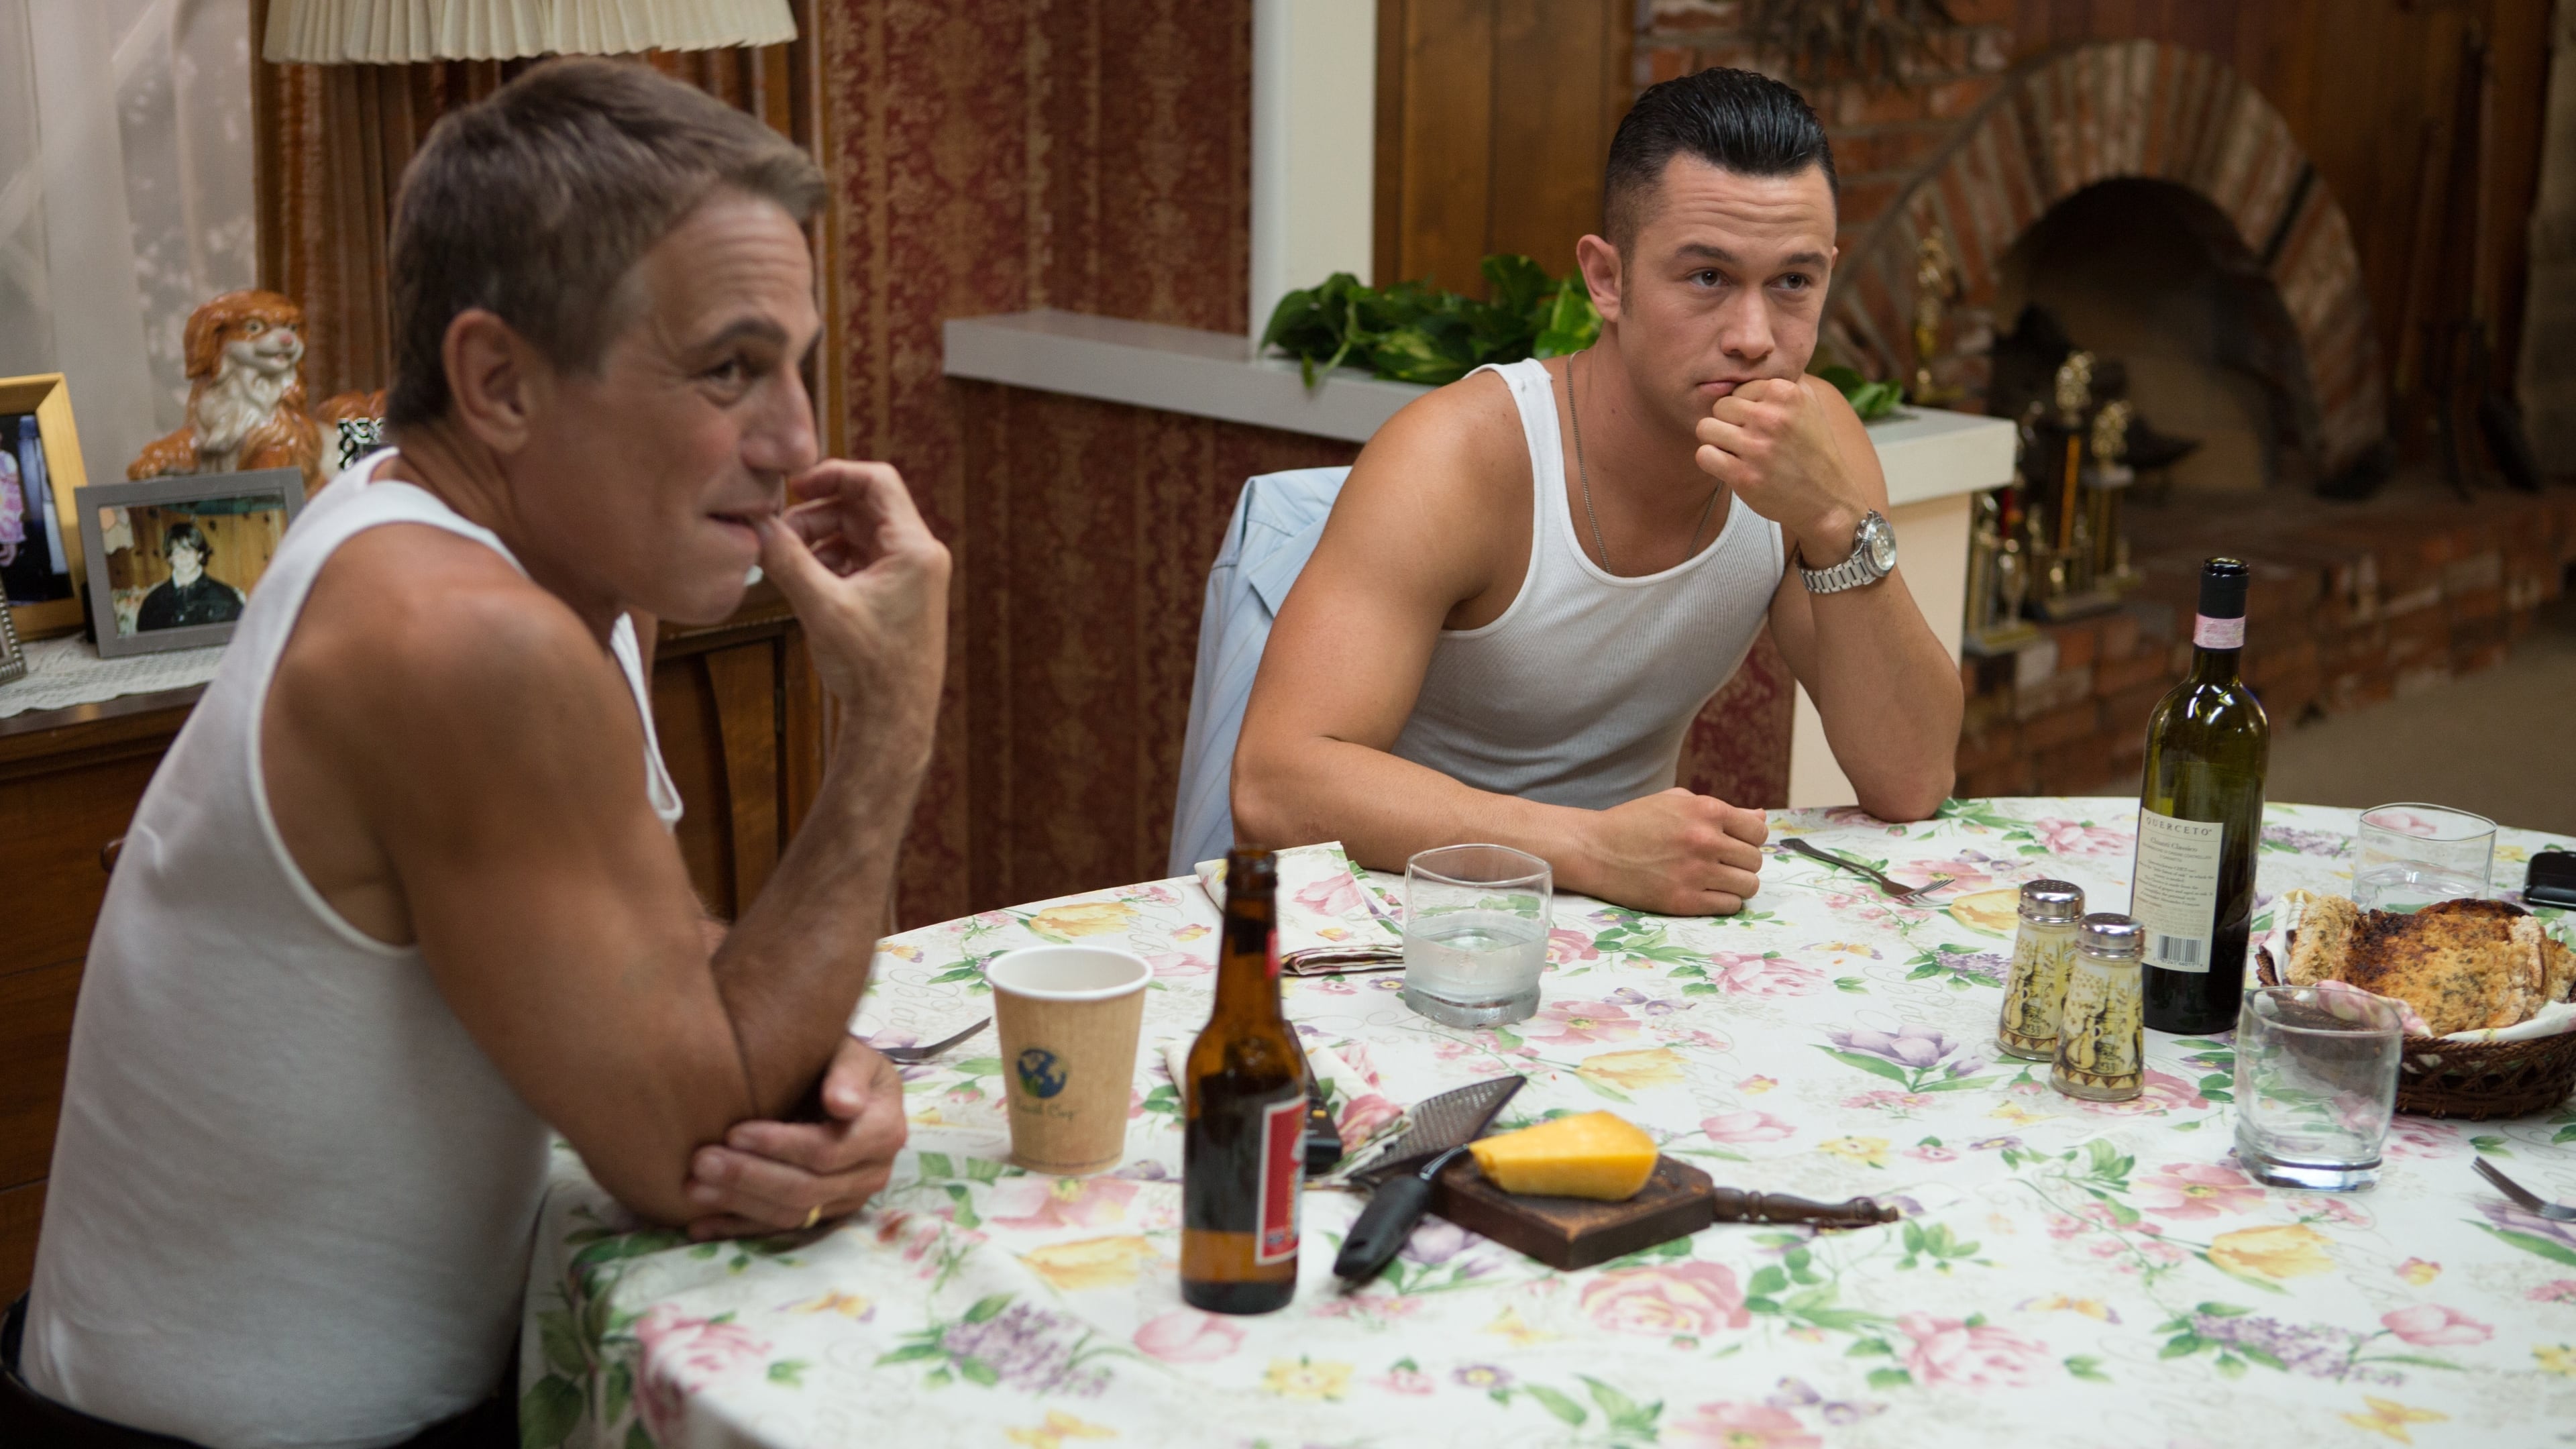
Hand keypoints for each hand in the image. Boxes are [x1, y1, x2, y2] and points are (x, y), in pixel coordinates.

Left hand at [683, 1036, 908, 1238]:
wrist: (847, 1086)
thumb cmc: (841, 1062)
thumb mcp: (851, 1053)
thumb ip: (848, 1072)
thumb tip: (843, 1104)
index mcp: (883, 1132)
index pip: (827, 1150)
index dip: (779, 1146)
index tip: (733, 1132)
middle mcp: (871, 1173)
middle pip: (806, 1188)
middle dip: (749, 1177)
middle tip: (700, 1162)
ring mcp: (848, 1199)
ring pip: (792, 1214)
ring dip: (739, 1204)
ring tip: (693, 1188)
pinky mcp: (825, 1214)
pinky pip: (780, 1229)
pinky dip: (738, 1227)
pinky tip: (701, 1223)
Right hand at [756, 460, 950, 741]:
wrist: (894, 720)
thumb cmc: (870, 669)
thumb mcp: (821, 606)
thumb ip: (787, 560)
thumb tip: (754, 525)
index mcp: (914, 549)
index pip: (877, 482)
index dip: (834, 475)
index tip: (795, 487)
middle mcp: (920, 556)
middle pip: (863, 507)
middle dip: (818, 514)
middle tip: (780, 534)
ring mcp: (911, 576)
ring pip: (860, 534)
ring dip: (822, 539)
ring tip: (788, 560)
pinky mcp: (899, 595)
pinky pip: (862, 559)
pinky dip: (833, 561)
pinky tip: (807, 580)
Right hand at [1580, 787, 1768, 915]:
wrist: (1594, 849)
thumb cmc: (1635, 821)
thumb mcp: (1677, 802)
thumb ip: (1723, 810)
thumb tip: (1761, 818)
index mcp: (1706, 810)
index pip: (1757, 831)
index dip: (1749, 839)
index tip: (1734, 844)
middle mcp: (1704, 840)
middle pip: (1755, 860)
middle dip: (1742, 862)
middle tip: (1722, 864)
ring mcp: (1695, 872)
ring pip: (1748, 886)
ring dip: (1737, 884)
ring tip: (1717, 880)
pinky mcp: (1683, 901)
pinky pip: (1729, 906)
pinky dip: (1724, 901)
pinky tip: (1706, 893)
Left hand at [1692, 376, 1862, 564]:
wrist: (1829, 499)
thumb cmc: (1814, 452)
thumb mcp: (1809, 406)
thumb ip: (1781, 384)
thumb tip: (1749, 365)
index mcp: (1786, 393)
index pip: (1738, 389)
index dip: (1745, 408)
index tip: (1760, 425)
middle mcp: (1772, 417)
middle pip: (1719, 407)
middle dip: (1728, 424)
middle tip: (1747, 441)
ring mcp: (1757, 447)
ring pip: (1706, 428)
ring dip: (1718, 442)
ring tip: (1737, 453)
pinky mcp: (1744, 476)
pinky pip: (1704, 455)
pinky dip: (1712, 461)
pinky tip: (1730, 467)